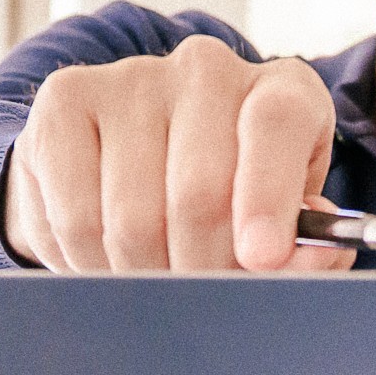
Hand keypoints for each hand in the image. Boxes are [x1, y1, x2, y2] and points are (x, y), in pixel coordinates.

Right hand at [0, 36, 360, 274]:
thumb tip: (308, 261)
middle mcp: (208, 70)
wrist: (146, 159)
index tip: (262, 259)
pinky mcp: (65, 100)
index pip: (277, 124)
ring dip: (142, 278)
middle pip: (198, 192)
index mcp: (283, 91)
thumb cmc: (237, 202)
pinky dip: (87, 262)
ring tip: (153, 288)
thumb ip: (310, 248)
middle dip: (201, 271)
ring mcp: (132, 78)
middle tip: (200, 304)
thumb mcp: (289, 224)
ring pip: (131, 217)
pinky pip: (72, 214)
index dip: (269, 197)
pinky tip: (103, 261)